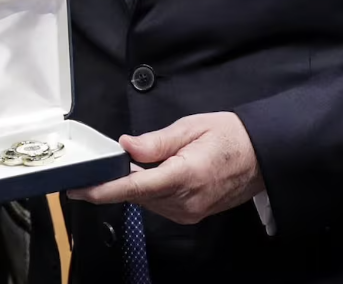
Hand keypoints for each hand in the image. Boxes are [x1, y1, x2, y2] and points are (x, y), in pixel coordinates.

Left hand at [67, 112, 263, 224]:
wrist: (263, 156)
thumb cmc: (230, 137)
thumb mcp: (191, 127)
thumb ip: (156, 141)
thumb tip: (126, 146)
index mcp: (185, 175)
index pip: (134, 187)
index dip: (103, 190)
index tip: (79, 189)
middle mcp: (186, 200)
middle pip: (136, 196)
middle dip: (115, 181)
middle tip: (102, 163)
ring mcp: (190, 211)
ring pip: (146, 202)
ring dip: (133, 185)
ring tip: (133, 163)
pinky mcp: (192, 214)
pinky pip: (159, 205)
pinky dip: (148, 190)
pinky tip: (150, 173)